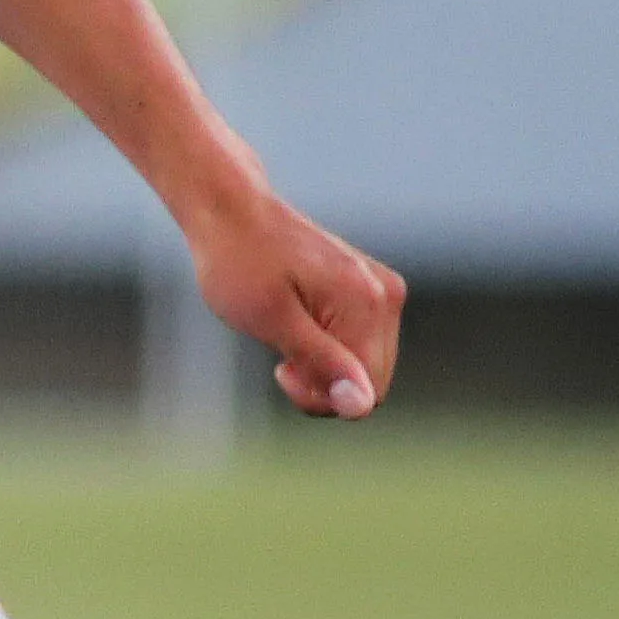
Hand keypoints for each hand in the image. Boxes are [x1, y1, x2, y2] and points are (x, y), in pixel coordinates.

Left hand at [188, 184, 405, 419]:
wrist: (231, 212)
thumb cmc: (239, 265)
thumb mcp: (272, 320)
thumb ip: (322, 363)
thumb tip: (363, 406)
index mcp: (368, 305)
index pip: (367, 393)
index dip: (321, 397)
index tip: (282, 370)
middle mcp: (387, 295)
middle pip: (371, 381)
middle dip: (324, 383)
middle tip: (280, 360)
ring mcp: (381, 290)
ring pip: (366, 364)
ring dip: (324, 366)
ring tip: (284, 337)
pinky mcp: (369, 289)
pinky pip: (360, 342)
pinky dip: (328, 347)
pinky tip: (297, 325)